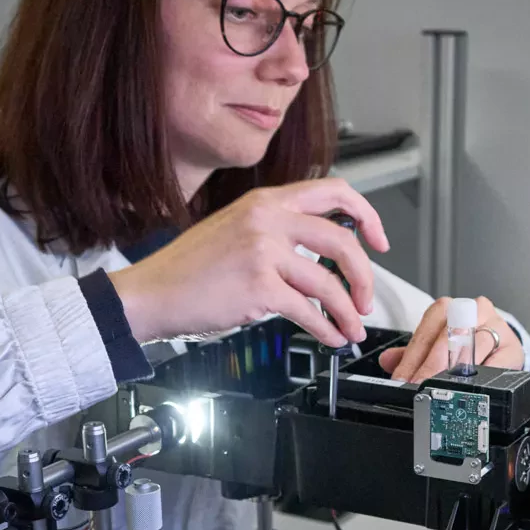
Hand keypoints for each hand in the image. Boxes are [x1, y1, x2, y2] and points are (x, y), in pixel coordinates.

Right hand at [107, 178, 387, 348]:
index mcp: (265, 201)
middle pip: (342, 240)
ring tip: (351, 328)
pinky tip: (330, 338)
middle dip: (364, 276)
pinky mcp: (259, 287)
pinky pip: (309, 311)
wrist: (151, 292)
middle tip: (366, 298)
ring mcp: (263, 252)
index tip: (379, 240)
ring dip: (347, 312)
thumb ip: (277, 230)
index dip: (366, 215)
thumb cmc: (189, 269)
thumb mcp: (235, 228)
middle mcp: (266, 219)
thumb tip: (323, 250)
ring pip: (329, 282)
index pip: (333, 191)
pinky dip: (326, 329)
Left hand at [379, 296, 524, 381]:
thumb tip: (387, 361)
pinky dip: (483, 376)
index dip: (412, 358)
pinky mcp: (512, 346)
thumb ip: (411, 353)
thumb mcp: (436, 345)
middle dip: (431, 367)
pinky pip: (497, 362)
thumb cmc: (467, 343)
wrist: (503, 346)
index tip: (402, 379)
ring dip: (455, 371)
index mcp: (449, 308)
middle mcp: (472, 310)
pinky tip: (471, 387)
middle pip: (448, 338)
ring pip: (473, 347)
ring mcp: (495, 326)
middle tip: (419, 386)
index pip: (426, 331)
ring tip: (442, 388)